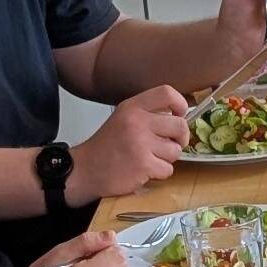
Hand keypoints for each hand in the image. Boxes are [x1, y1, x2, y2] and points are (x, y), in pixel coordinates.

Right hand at [65, 85, 188, 202]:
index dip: (181, 104)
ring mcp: (141, 144)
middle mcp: (137, 122)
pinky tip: (144, 170)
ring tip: (149, 158)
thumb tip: (180, 116)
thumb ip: (148, 113)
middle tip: (170, 144)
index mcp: (132, 107)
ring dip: (167, 158)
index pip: (167, 93)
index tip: (180, 115)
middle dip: (180, 138)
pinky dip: (159, 173)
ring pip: (175, 150)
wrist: (86, 169)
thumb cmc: (107, 145)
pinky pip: (168, 169)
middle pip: (180, 125)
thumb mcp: (123, 118)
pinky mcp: (143, 165)